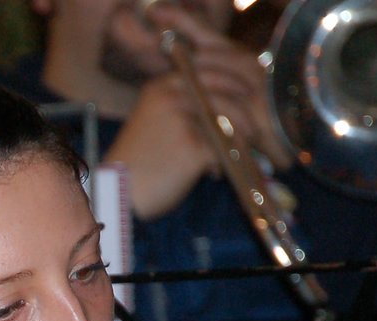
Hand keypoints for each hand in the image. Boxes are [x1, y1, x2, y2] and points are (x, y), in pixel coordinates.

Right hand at [107, 6, 289, 219]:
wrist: (117, 194)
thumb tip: (232, 107)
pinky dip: (224, 162)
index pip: (214, 71)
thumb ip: (188, 107)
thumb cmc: (137, 163)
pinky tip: (214, 174)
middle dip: (249, 112)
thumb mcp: (157, 121)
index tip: (252, 99)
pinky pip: (224, 148)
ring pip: (232, 119)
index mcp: (163, 84)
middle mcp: (172, 94)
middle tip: (259, 131)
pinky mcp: (192, 146)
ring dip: (243, 138)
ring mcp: (182, 118)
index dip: (238, 83)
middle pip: (228, 92)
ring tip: (241, 154)